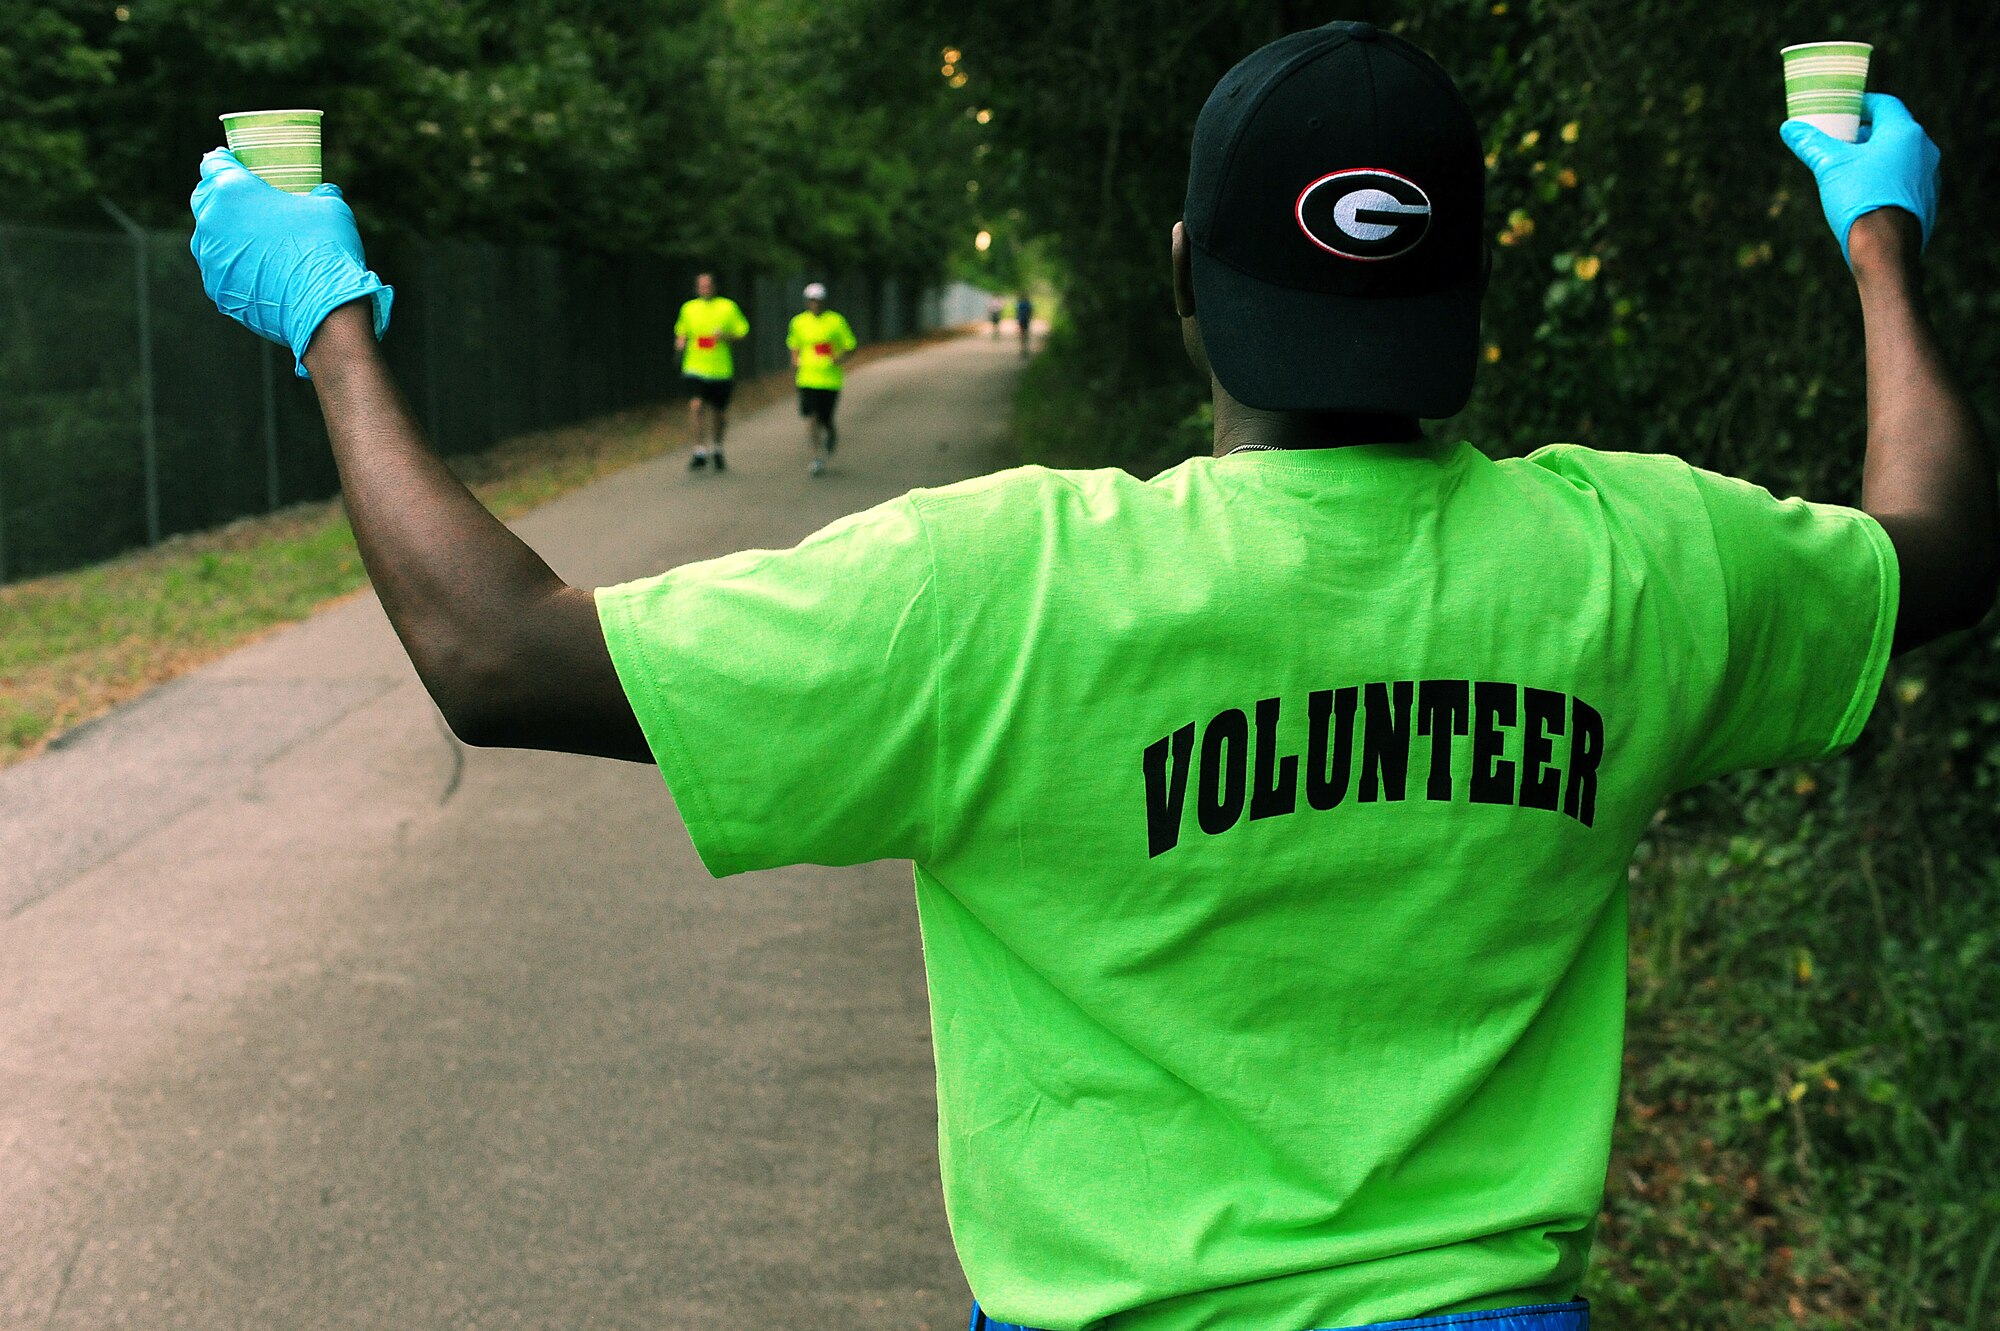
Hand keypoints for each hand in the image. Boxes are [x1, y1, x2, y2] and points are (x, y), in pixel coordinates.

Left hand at [189, 148, 392, 378]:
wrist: (325, 311)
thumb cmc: (325, 250)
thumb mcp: (330, 208)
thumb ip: (318, 193)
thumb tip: (323, 192)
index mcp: (231, 191)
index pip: (214, 164)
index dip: (226, 161)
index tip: (236, 163)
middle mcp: (210, 222)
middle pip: (205, 198)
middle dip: (222, 196)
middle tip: (248, 201)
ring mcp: (210, 260)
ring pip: (210, 237)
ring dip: (227, 233)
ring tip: (257, 240)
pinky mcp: (217, 290)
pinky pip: (221, 269)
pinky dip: (236, 266)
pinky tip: (261, 270)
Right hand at [1779, 93, 1939, 264]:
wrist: (1885, 250)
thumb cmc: (1860, 200)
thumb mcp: (1829, 167)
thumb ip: (1811, 144)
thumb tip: (1789, 128)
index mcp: (1904, 133)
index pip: (1885, 104)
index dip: (1863, 104)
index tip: (1845, 111)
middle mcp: (1924, 150)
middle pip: (1892, 131)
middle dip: (1865, 134)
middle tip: (1840, 142)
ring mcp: (1929, 176)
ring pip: (1900, 157)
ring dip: (1876, 158)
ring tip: (1849, 171)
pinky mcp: (1928, 200)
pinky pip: (1905, 180)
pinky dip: (1886, 179)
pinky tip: (1866, 195)